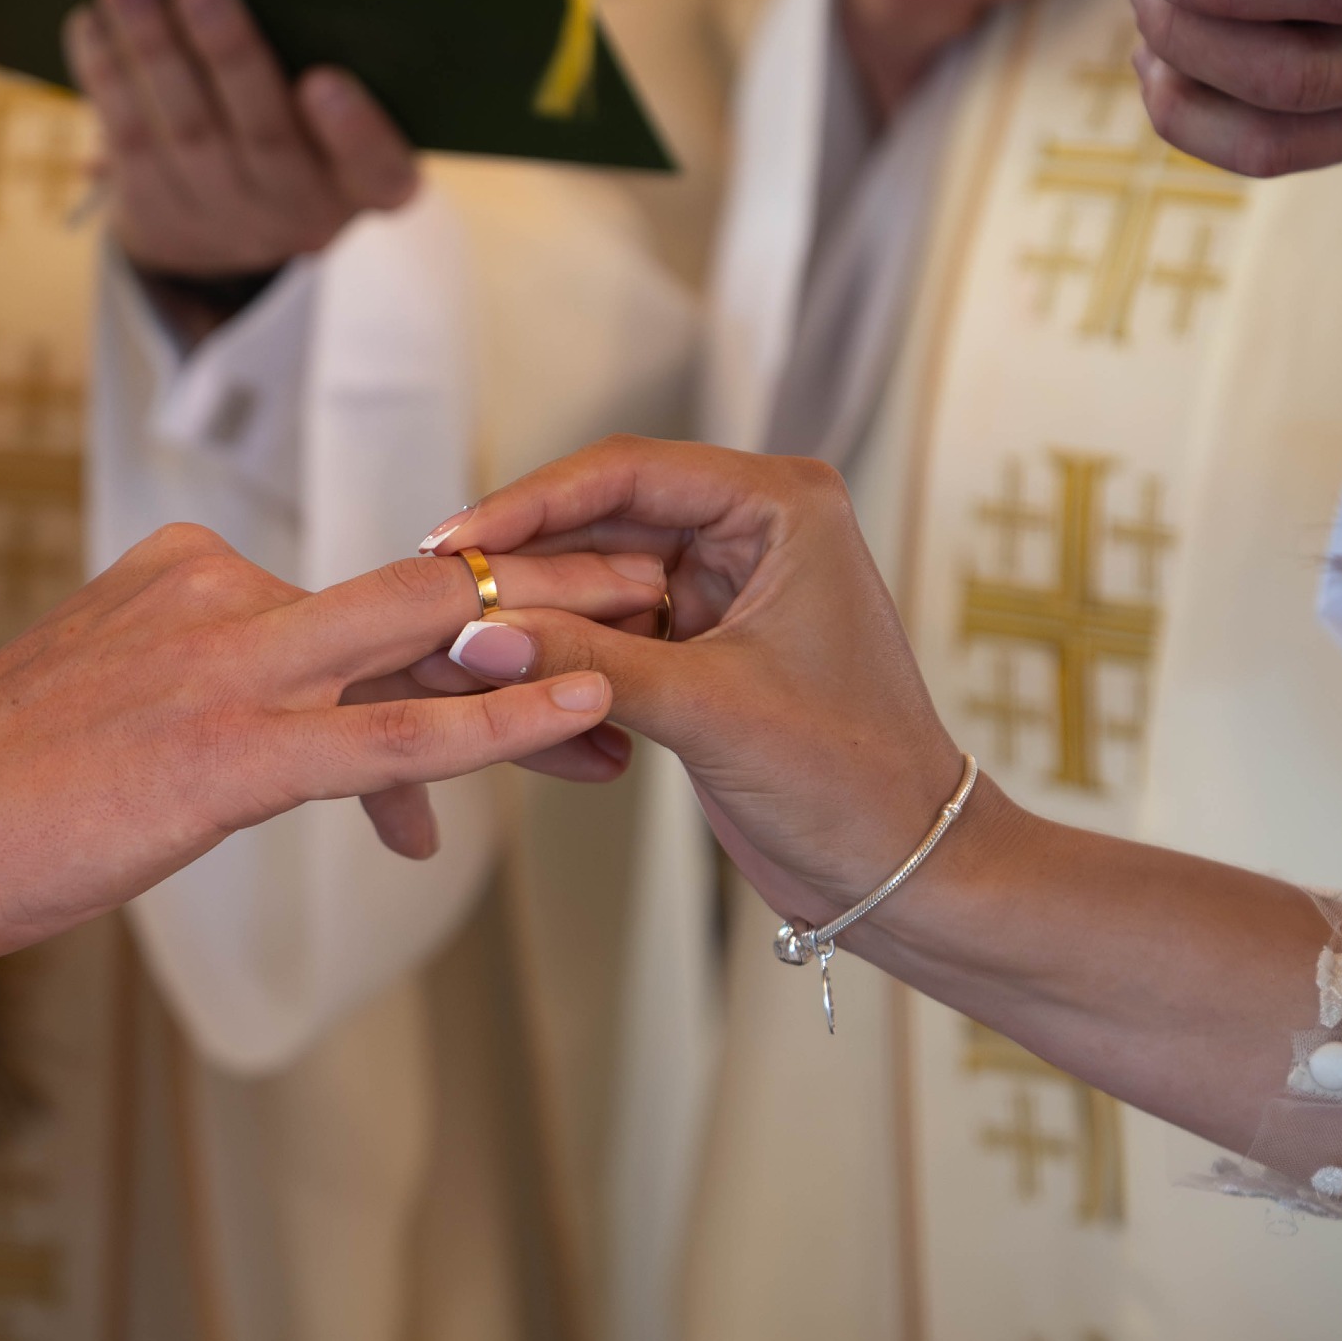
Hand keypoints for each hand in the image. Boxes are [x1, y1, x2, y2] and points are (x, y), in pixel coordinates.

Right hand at [0, 525, 661, 961]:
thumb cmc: (6, 792)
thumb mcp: (131, 716)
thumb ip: (243, 712)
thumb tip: (353, 774)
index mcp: (192, 571)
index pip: (362, 598)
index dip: (466, 623)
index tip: (548, 638)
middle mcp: (219, 592)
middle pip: (418, 587)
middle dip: (544, 597)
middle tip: (645, 598)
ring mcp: (224, 665)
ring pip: (421, 644)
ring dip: (545, 653)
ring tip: (644, 668)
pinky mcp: (225, 747)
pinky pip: (387, 733)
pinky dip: (494, 724)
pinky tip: (580, 713)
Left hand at [64, 0, 415, 344]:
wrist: (221, 238)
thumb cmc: (296, 138)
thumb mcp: (334, 124)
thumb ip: (319, 70)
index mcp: (363, 185)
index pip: (378, 170)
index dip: (354, 132)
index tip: (325, 82)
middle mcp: (300, 213)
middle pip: (266, 137)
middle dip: (229, 59)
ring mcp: (227, 221)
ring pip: (188, 131)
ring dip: (153, 52)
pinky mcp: (160, 216)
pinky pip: (132, 141)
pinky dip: (109, 77)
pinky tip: (96, 23)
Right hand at [417, 440, 971, 926]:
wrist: (902, 867)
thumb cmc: (853, 779)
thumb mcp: (709, 710)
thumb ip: (588, 662)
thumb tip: (476, 635)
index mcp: (780, 507)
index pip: (628, 473)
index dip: (530, 502)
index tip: (455, 539)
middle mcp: (753, 530)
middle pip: (602, 519)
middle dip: (524, 560)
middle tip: (439, 592)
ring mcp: (725, 587)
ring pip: (597, 577)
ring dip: (537, 612)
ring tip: (459, 639)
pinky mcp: (703, 644)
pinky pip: (609, 628)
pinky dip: (563, 653)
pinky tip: (507, 676)